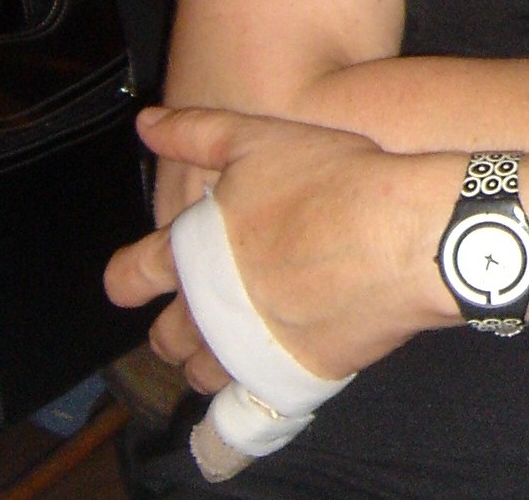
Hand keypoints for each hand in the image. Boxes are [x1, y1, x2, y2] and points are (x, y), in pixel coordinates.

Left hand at [106, 106, 461, 385]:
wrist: (400, 235)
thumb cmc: (332, 180)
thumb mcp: (260, 137)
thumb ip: (196, 133)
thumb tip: (146, 125)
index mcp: (191, 251)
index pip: (130, 276)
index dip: (128, 277)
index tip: (135, 279)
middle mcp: (206, 310)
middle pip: (165, 337)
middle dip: (173, 326)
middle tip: (196, 309)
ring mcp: (246, 351)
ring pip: (203, 373)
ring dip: (208, 359)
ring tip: (231, 341)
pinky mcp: (289, 379)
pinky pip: (249, 402)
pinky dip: (249, 388)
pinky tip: (266, 371)